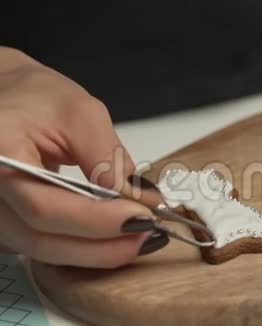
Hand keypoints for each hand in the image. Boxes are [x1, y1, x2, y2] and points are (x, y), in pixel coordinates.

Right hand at [0, 48, 167, 267]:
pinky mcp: (4, 223)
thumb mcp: (80, 114)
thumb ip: (108, 158)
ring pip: (42, 250)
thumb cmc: (35, 99)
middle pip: (41, 238)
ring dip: (96, 252)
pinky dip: (81, 248)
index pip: (44, 206)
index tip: (141, 216)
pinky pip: (42, 247)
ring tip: (140, 238)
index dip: (96, 220)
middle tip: (149, 233)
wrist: (5, 99)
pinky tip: (114, 240)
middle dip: (102, 244)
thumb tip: (142, 198)